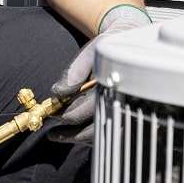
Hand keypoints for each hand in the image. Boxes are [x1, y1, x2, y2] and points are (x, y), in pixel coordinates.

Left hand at [48, 4, 152, 144]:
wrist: (131, 44)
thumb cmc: (110, 47)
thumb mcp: (92, 52)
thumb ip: (75, 71)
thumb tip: (58, 92)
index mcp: (114, 86)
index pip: (89, 109)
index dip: (68, 115)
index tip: (53, 113)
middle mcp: (122, 102)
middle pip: (95, 129)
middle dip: (70, 133)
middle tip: (52, 133)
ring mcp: (125, 111)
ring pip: (101, 135)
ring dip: (77, 138)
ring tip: (57, 136)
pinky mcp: (123, 115)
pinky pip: (107, 133)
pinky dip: (89, 137)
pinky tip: (74, 134)